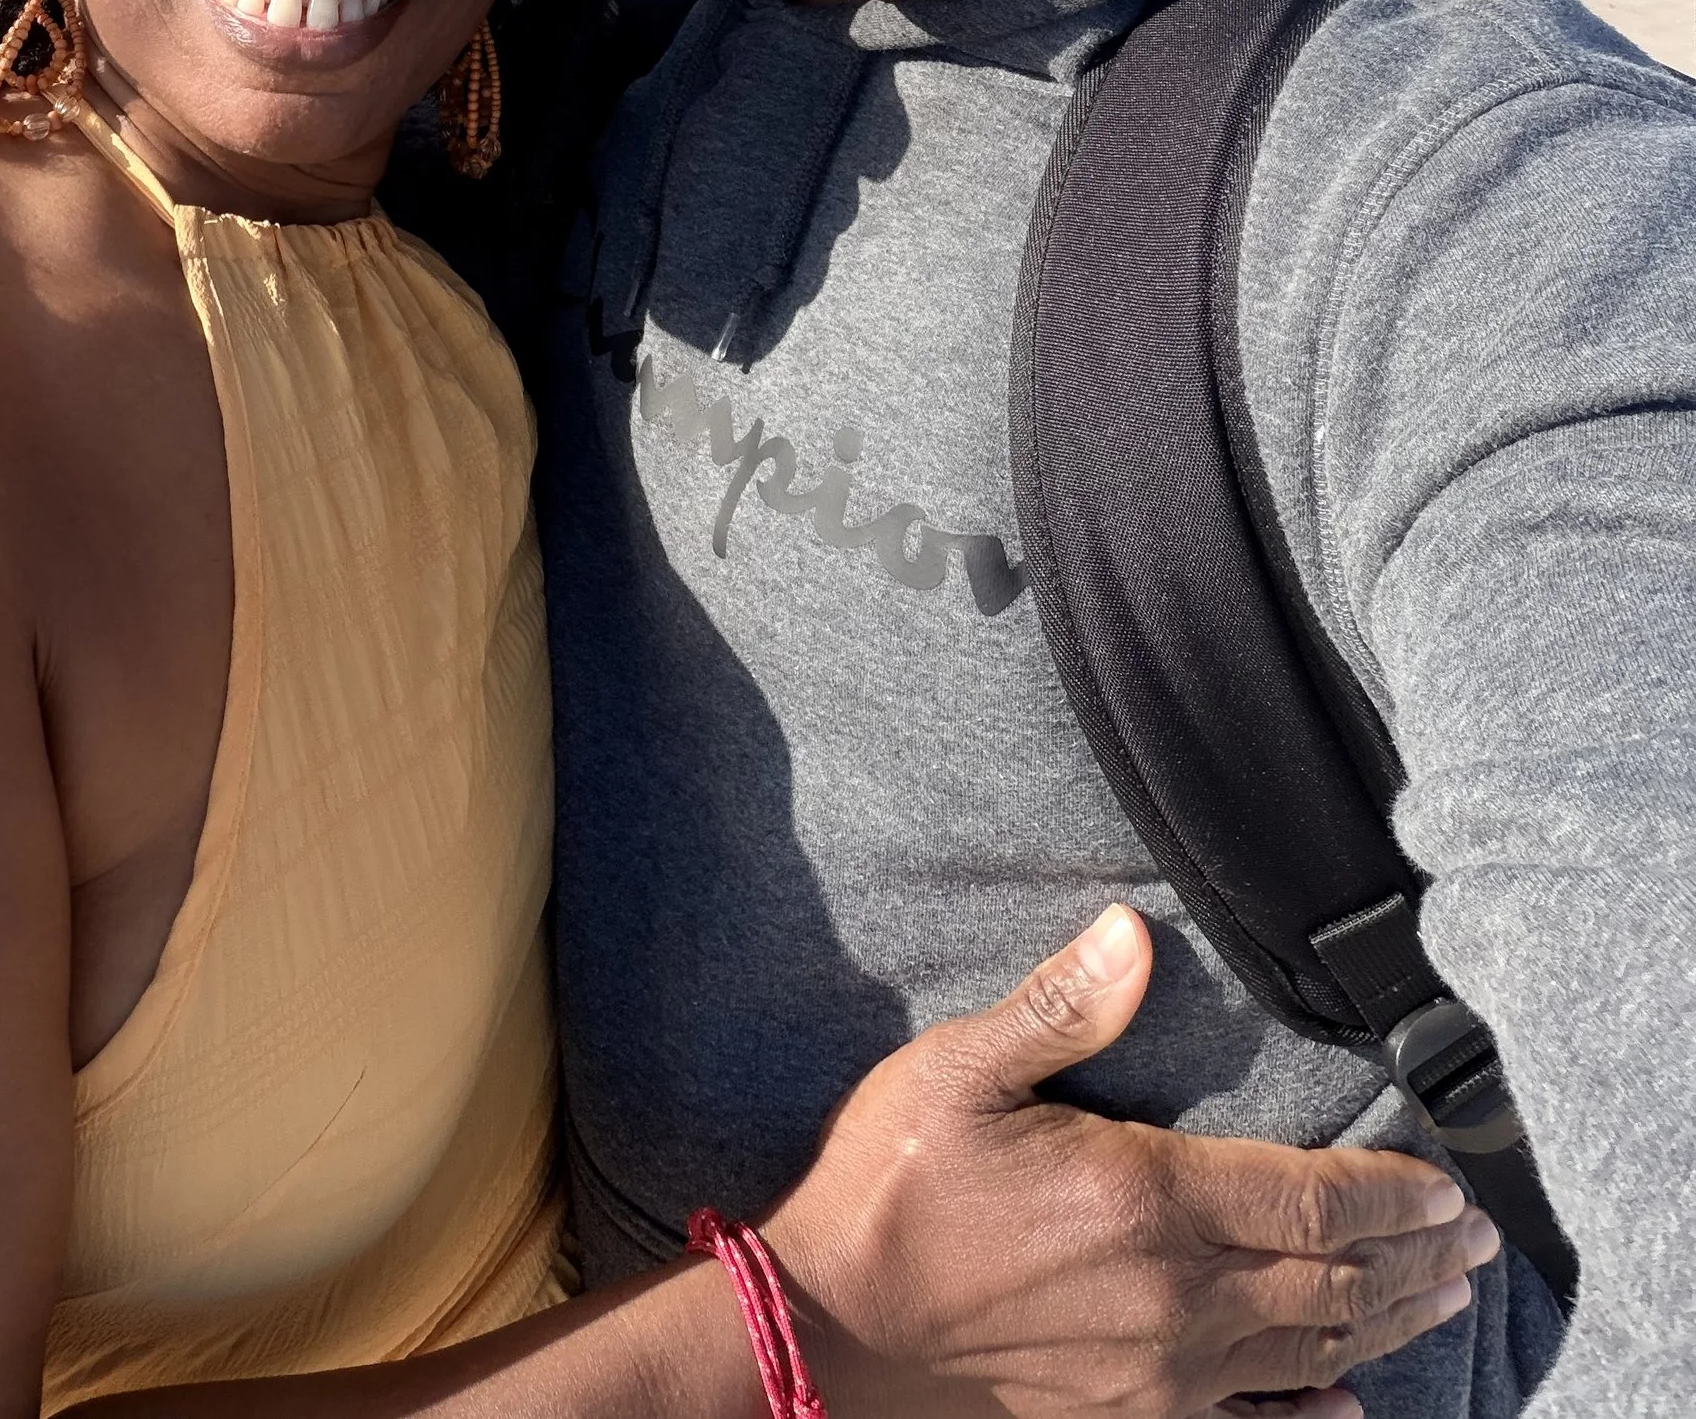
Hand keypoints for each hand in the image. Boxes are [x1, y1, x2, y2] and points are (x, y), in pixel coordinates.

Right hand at [766, 906, 1498, 1418]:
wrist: (827, 1336)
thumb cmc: (888, 1189)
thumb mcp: (957, 1072)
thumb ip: (1060, 1007)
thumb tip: (1134, 934)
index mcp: (1147, 1202)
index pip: (1315, 1203)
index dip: (1394, 1194)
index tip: (1448, 1183)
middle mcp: (1177, 1302)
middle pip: (1337, 1285)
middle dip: (1418, 1259)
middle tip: (1478, 1243)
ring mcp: (1160, 1378)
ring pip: (1312, 1353)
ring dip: (1389, 1324)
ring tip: (1446, 1300)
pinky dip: (1313, 1415)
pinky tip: (1348, 1405)